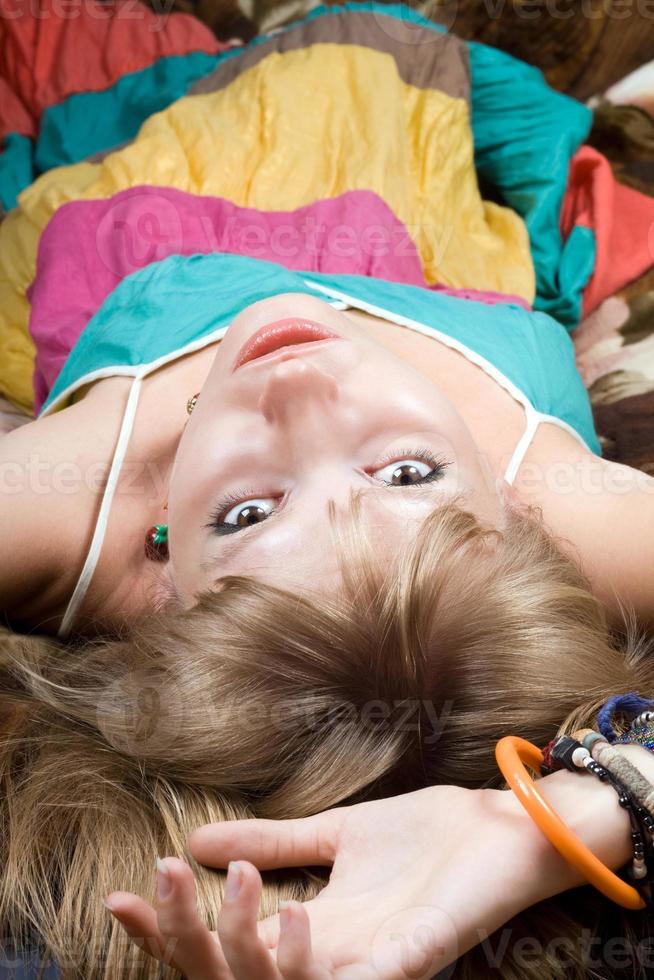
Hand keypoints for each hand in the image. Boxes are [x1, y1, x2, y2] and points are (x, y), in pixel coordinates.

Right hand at [106, 784, 551, 978]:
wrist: (501, 827)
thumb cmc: (427, 836)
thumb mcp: (335, 834)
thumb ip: (275, 843)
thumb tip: (199, 840)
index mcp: (313, 924)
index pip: (225, 939)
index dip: (172, 926)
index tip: (118, 899)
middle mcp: (335, 952)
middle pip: (244, 968)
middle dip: (191, 932)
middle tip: (157, 880)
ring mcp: (377, 956)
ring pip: (294, 979)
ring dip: (250, 941)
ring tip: (229, 887)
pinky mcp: (420, 947)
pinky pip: (376, 979)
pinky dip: (335, 974)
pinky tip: (295, 942)